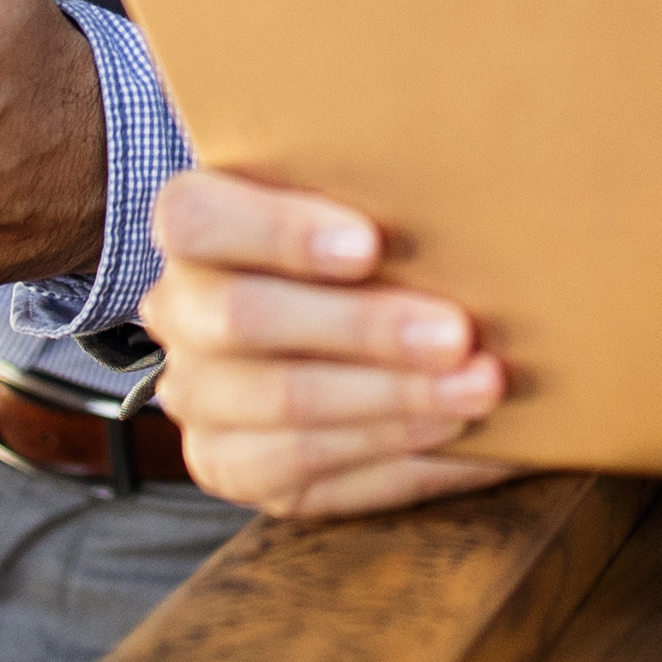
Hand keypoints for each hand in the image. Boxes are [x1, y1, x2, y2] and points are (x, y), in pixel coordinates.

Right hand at [140, 168, 515, 518]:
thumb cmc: (367, 243)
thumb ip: (385, 191)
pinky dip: (404, 458)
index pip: (199, 219)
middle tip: (457, 335)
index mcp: (196, 227)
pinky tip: (471, 441)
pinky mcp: (237, 468)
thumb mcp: (362, 203)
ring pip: (285, 403)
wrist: (334, 327)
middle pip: (247, 317)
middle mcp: (181, 313)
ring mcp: (200, 399)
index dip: (278, 231)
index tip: (370, 246)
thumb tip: (477, 188)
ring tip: (480, 389)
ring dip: (395, 399)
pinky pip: (315, 473)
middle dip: (364, 328)